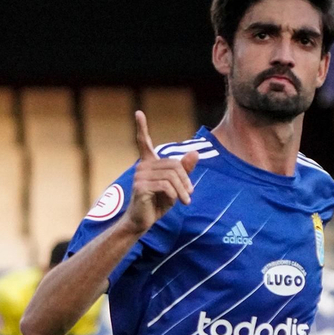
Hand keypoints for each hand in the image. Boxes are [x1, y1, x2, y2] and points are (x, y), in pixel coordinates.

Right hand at [125, 110, 199, 232]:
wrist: (143, 221)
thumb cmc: (158, 202)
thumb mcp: (176, 185)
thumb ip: (184, 169)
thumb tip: (195, 152)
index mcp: (148, 164)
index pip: (143, 142)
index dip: (141, 127)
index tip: (138, 113)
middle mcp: (142, 167)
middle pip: (173, 164)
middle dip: (185, 179)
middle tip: (190, 193)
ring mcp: (140, 176)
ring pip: (171, 176)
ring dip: (182, 189)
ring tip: (186, 200)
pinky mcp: (140, 187)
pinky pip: (165, 185)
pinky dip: (175, 194)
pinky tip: (175, 201)